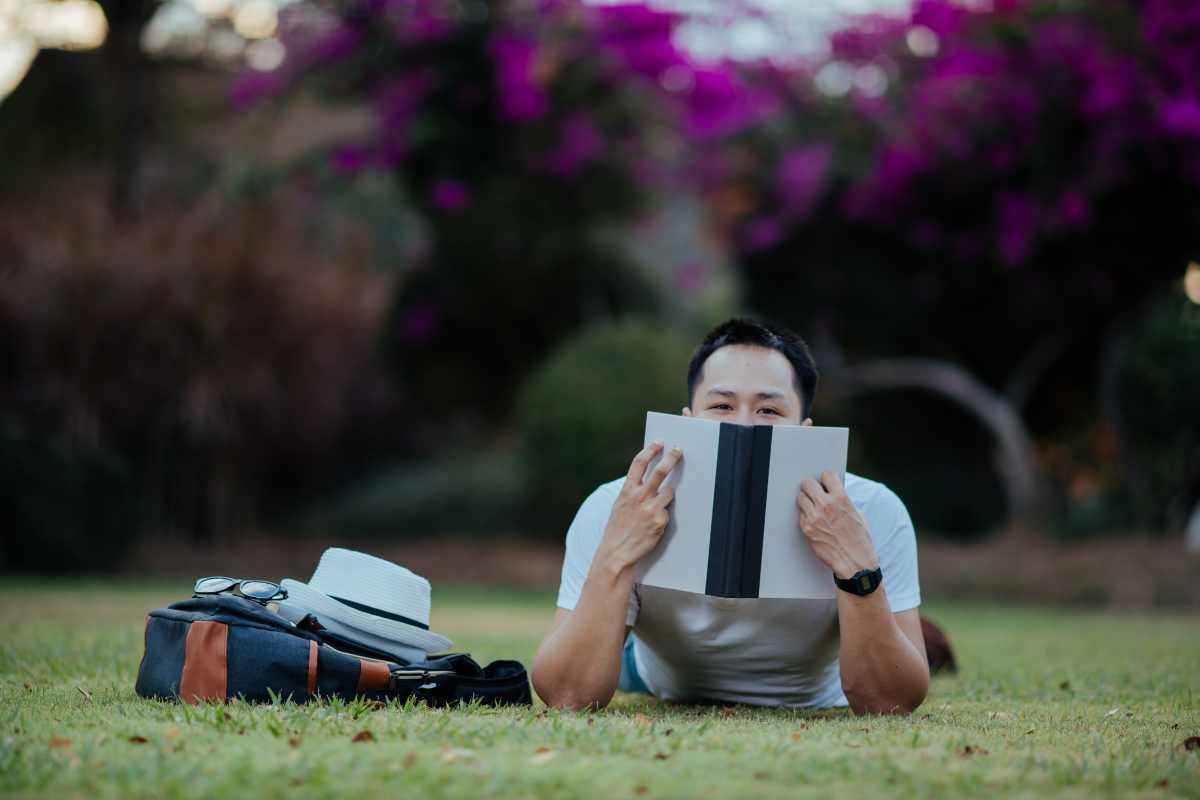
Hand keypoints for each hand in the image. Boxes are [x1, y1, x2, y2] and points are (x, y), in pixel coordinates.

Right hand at [593, 441, 681, 576]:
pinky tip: (654, 525)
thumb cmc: (618, 529)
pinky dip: (664, 515)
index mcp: (626, 491)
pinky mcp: (660, 520)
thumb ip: (632, 491)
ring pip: (669, 491)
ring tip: (658, 505)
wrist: (616, 553)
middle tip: (679, 450)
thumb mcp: (620, 505)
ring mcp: (650, 508)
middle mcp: (639, 497)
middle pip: (660, 471)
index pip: (639, 463)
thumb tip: (647, 478)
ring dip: (668, 494)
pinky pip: (668, 511)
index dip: (650, 450)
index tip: (659, 442)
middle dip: (672, 458)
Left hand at [796, 470, 877, 579]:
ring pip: (800, 498)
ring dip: (806, 501)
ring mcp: (814, 517)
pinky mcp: (807, 528)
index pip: (826, 475)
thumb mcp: (857, 514)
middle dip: (811, 487)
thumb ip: (843, 501)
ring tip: (813, 507)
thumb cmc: (859, 540)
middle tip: (814, 492)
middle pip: (807, 483)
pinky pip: (801, 515)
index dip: (826, 478)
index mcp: (841, 499)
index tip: (825, 482)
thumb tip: (832, 492)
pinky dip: (806, 516)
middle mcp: (826, 505)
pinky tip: (814, 522)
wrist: (855, 563)